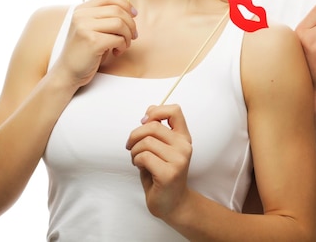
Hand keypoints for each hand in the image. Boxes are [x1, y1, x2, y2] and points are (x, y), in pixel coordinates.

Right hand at [51, 0, 136, 88]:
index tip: (134, 15)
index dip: (125, 4)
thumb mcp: (91, 28)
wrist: (67, 73)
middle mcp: (81, 16)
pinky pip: (118, 38)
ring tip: (123, 45)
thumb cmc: (84, 51)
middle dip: (131, 24)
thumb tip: (131, 11)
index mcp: (81, 10)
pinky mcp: (92, 41)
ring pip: (120, 23)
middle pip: (117, 10)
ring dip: (127, 36)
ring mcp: (85, 28)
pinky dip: (123, 46)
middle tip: (133, 36)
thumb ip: (104, 17)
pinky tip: (116, 52)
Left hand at [126, 104, 192, 219]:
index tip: (145, 121)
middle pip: (153, 126)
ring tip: (137, 159)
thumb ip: (157, 130)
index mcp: (183, 137)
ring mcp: (178, 160)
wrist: (172, 204)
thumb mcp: (161, 148)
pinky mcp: (169, 173)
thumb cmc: (162, 174)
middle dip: (135, 135)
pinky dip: (136, 160)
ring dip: (134, 150)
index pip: (175, 110)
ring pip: (146, 142)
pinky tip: (140, 167)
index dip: (156, 111)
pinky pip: (144, 156)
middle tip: (131, 146)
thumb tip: (149, 110)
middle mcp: (184, 146)